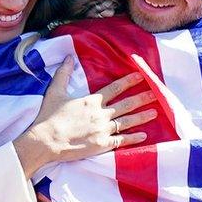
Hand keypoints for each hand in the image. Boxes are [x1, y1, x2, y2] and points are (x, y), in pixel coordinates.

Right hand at [13, 57, 156, 176]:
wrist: (46, 140)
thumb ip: (63, 74)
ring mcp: (103, 130)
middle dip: (142, 98)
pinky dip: (134, 138)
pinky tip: (144, 136)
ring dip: (142, 117)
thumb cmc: (49, 117)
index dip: (128, 81)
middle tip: (156, 94)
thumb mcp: (55, 92)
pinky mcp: (102, 144)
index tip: (140, 76)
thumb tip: (68, 57)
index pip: (115, 88)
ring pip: (127, 121)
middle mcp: (101, 114)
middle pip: (126, 104)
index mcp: (92, 101)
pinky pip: (122, 140)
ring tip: (154, 113)